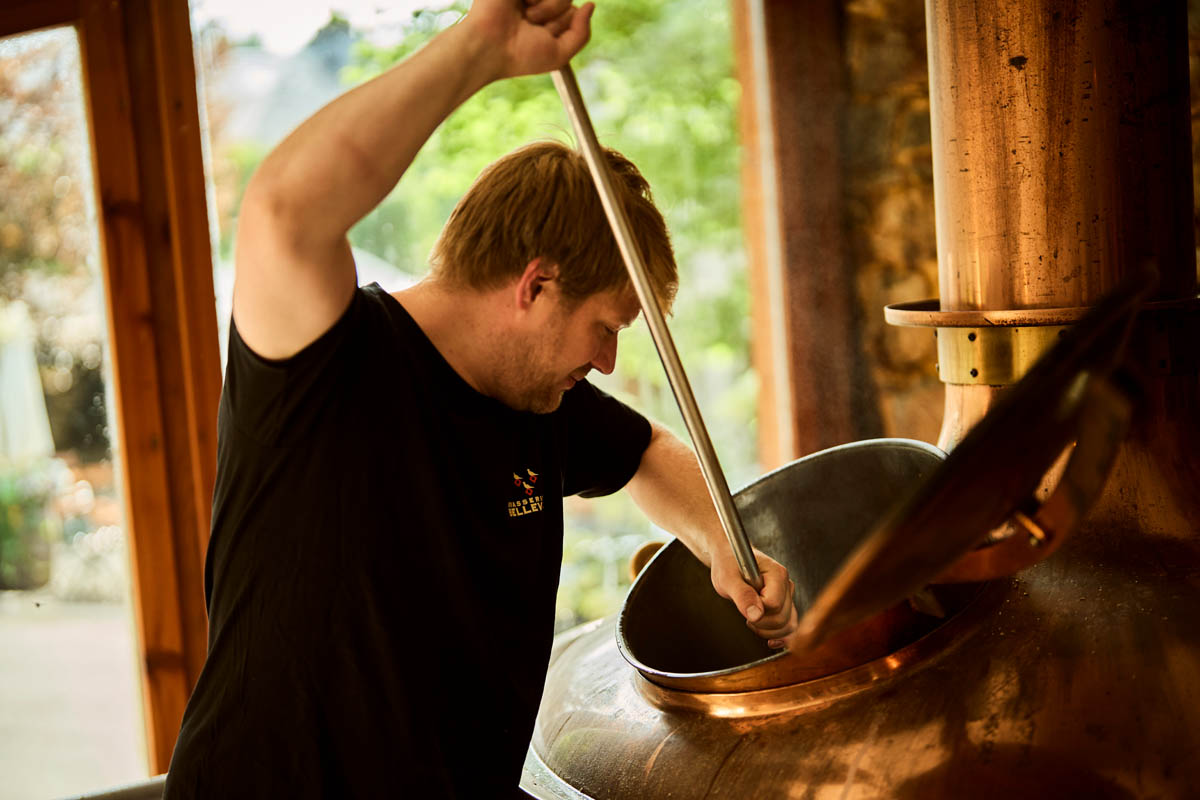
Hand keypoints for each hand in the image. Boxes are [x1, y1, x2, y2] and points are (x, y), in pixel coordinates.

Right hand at [463, 0, 594, 80]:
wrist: (488, 45)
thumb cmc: (520, 55)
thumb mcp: (560, 54)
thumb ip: (582, 33)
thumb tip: (591, 5)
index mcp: (547, 21)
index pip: (573, 13)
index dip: (562, 26)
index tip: (543, 36)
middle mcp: (538, 4)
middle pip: (567, 0)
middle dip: (555, 16)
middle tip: (531, 25)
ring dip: (546, 7)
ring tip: (525, 16)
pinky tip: (518, 3)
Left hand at [710, 549, 798, 647]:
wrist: (729, 560)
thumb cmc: (728, 564)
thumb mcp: (728, 578)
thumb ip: (742, 595)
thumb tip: (756, 615)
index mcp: (777, 574)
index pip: (774, 604)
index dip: (757, 610)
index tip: (743, 603)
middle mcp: (786, 585)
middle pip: (782, 618)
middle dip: (761, 623)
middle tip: (744, 612)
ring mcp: (787, 596)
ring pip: (788, 626)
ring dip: (768, 631)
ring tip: (750, 620)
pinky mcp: (784, 605)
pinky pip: (790, 627)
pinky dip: (781, 637)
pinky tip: (770, 641)